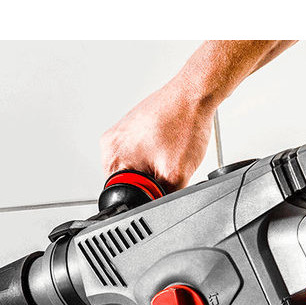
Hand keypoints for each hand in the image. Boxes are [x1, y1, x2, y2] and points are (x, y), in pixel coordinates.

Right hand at [100, 76, 214, 191]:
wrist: (195, 94)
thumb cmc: (184, 123)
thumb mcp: (176, 176)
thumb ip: (163, 199)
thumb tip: (157, 210)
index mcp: (112, 156)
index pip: (119, 194)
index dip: (141, 196)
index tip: (156, 188)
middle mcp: (111, 142)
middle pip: (127, 180)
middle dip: (147, 180)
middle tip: (165, 164)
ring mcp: (120, 131)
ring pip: (135, 165)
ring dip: (152, 165)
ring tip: (167, 150)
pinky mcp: (132, 124)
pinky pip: (140, 149)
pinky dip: (154, 151)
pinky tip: (168, 143)